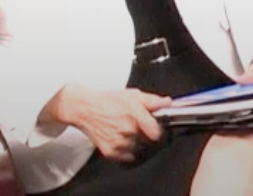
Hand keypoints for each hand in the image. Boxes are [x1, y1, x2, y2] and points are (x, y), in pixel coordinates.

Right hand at [45, 84, 170, 162]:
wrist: (85, 108)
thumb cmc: (107, 100)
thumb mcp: (132, 95)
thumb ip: (152, 100)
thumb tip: (167, 102)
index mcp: (135, 115)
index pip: (157, 133)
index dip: (158, 131)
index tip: (156, 129)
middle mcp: (128, 130)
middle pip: (148, 141)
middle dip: (146, 134)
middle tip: (139, 126)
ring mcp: (119, 143)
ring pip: (138, 149)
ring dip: (136, 143)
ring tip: (128, 131)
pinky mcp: (111, 152)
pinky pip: (127, 156)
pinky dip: (126, 150)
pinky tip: (121, 138)